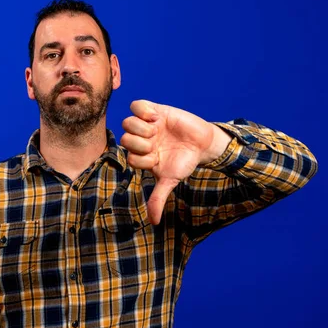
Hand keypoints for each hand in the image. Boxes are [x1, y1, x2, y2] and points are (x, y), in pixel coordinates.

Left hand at [121, 100, 231, 224]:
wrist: (202, 144)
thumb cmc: (184, 163)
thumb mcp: (170, 180)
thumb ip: (158, 198)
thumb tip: (154, 222)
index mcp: (141, 156)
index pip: (129, 157)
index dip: (141, 158)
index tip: (157, 158)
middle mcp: (140, 140)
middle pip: (125, 139)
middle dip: (140, 143)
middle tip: (155, 143)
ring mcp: (146, 125)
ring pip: (127, 122)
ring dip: (140, 127)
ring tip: (156, 129)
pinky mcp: (154, 111)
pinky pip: (136, 105)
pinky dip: (143, 111)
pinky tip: (156, 117)